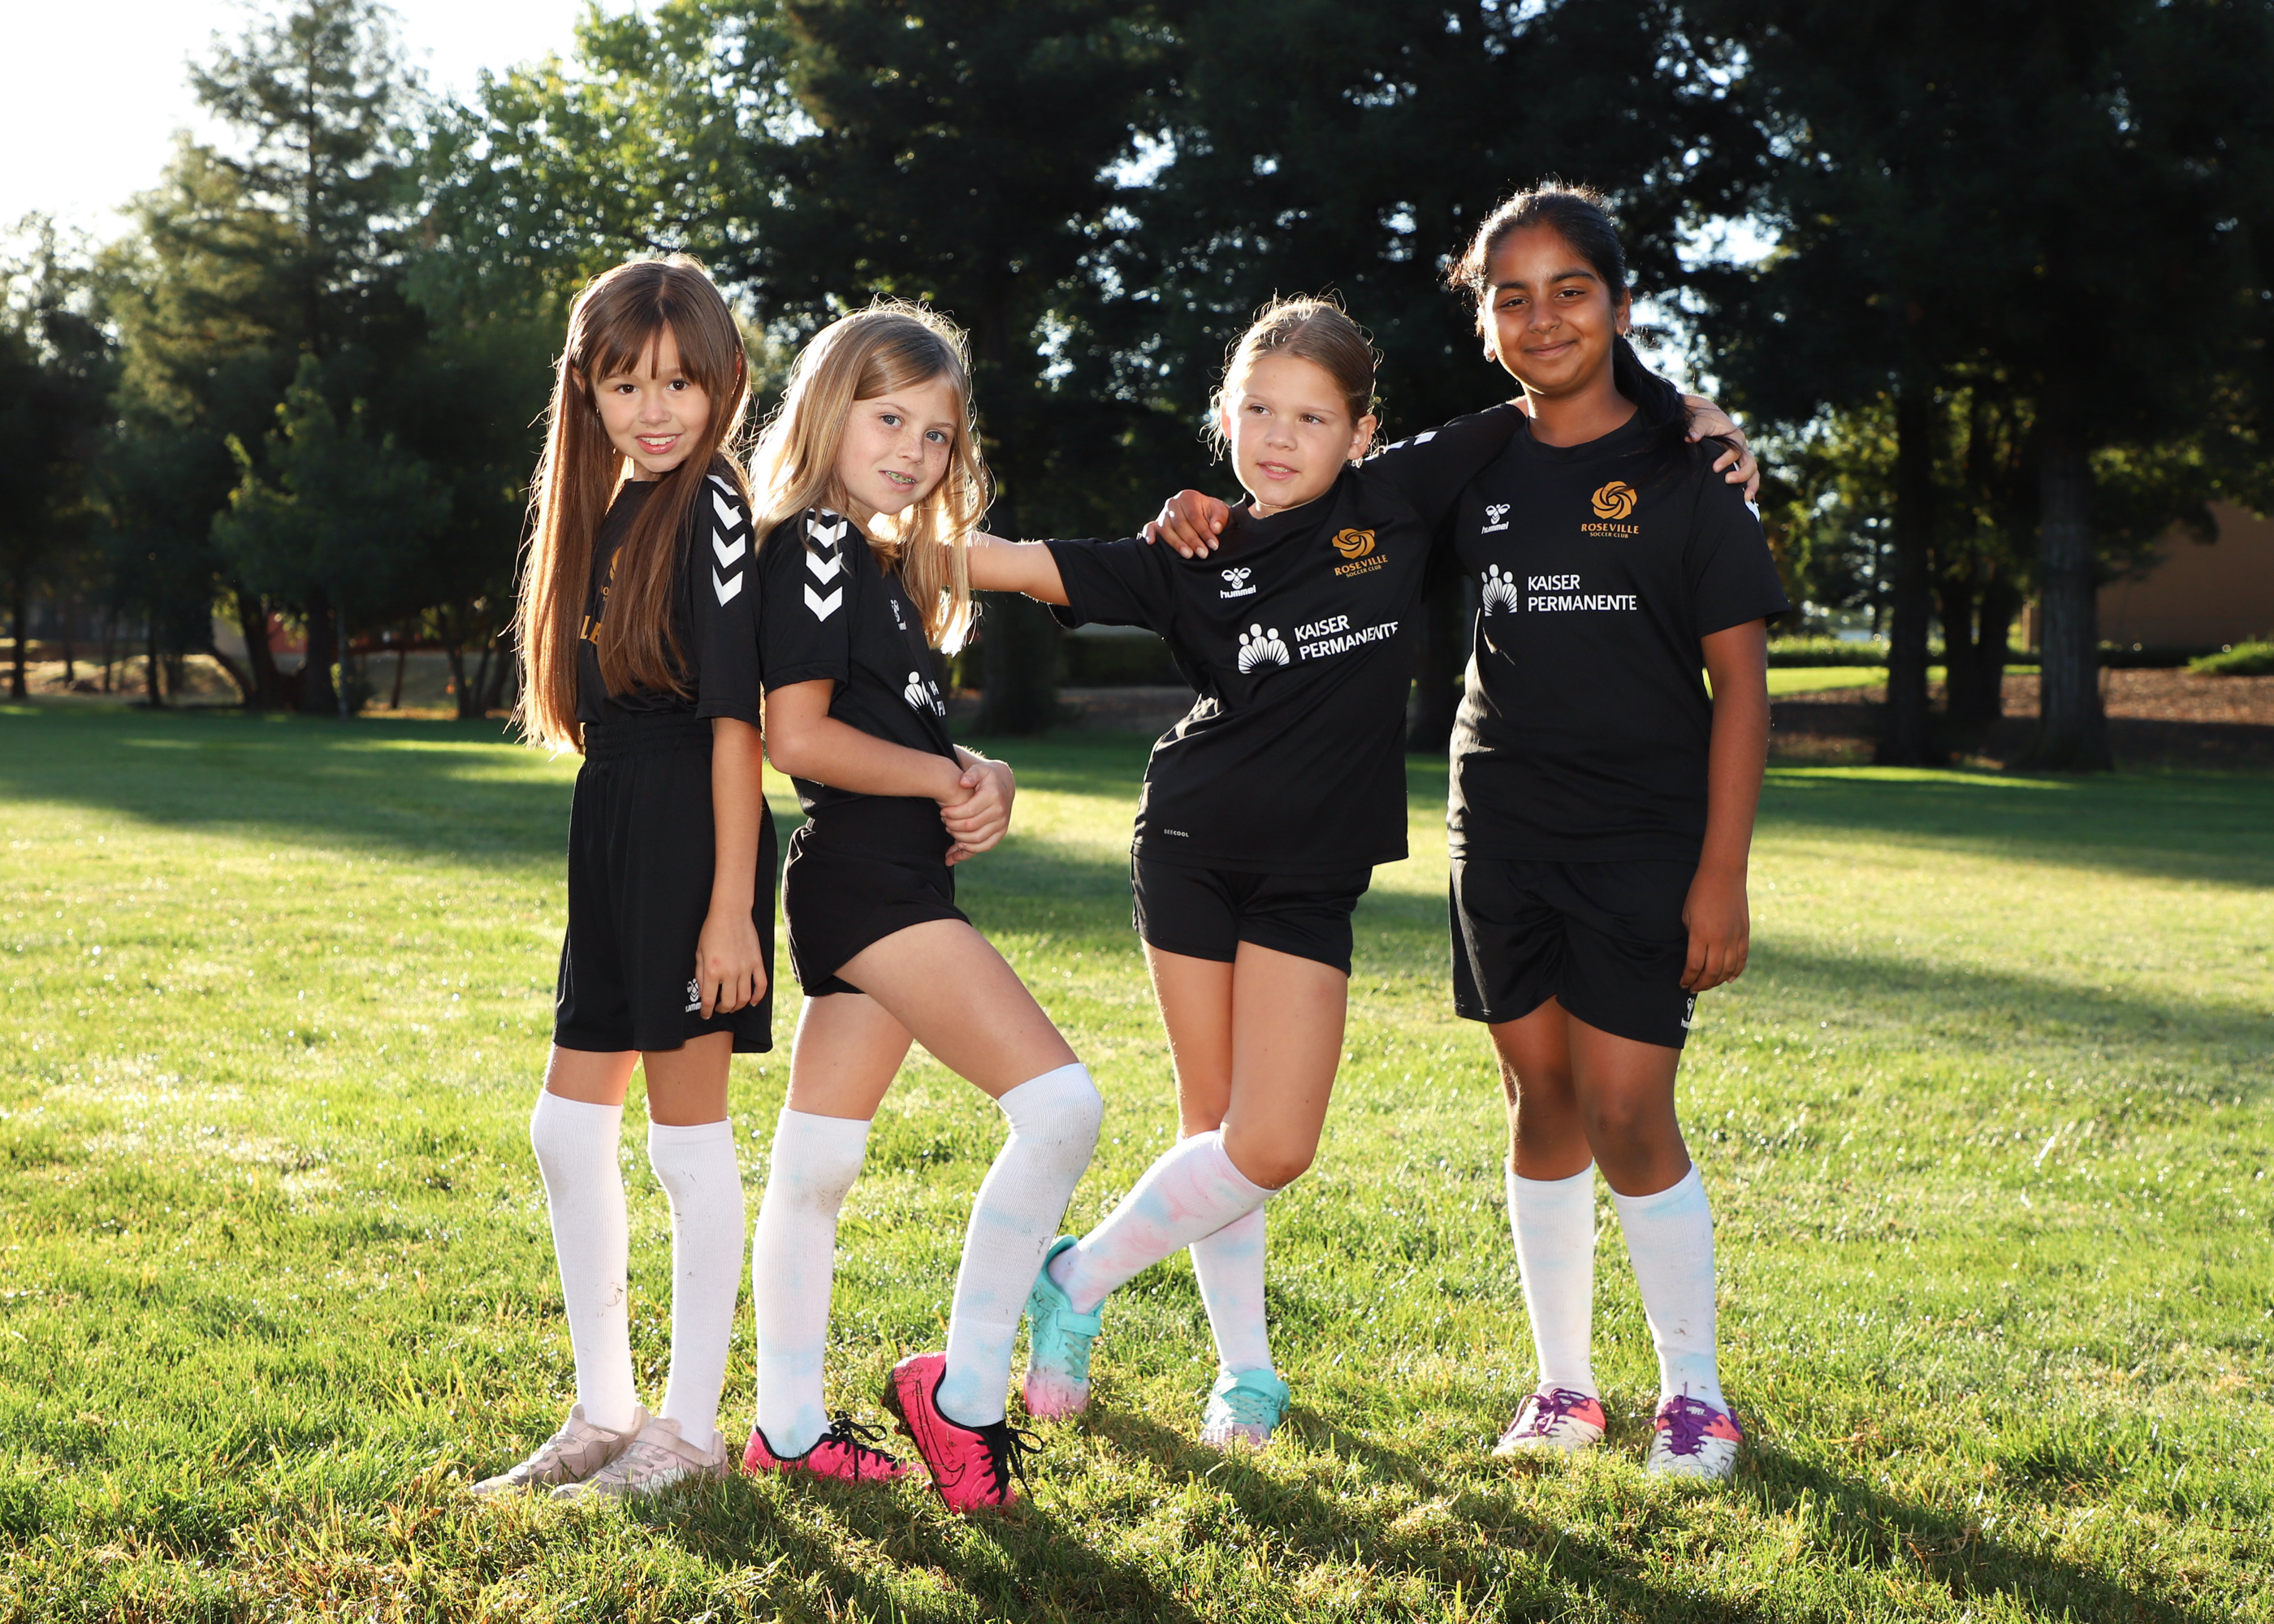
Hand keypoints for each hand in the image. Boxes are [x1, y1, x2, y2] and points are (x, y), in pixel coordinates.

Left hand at [694, 905, 766, 1016]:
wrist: (731, 913)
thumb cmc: (711, 930)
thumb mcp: (699, 952)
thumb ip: (700, 974)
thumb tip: (703, 992)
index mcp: (712, 970)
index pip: (709, 1000)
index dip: (706, 1011)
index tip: (706, 1014)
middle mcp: (729, 972)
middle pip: (728, 1003)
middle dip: (722, 1010)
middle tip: (719, 1008)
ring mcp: (746, 968)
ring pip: (745, 998)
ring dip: (738, 1006)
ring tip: (733, 1005)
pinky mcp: (757, 963)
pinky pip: (761, 985)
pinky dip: (758, 997)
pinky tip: (753, 1002)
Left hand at [939, 755, 1015, 862]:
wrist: (1004, 784)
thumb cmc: (987, 776)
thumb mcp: (979, 769)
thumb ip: (971, 773)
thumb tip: (963, 782)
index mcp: (993, 796)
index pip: (969, 811)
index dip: (953, 814)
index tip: (942, 812)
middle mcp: (1000, 812)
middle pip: (971, 826)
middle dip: (953, 826)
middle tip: (944, 821)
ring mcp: (1002, 824)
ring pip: (977, 839)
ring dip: (959, 838)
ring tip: (949, 830)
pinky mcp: (1001, 832)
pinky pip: (986, 846)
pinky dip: (971, 849)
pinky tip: (958, 846)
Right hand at [1140, 489, 1231, 556]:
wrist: (1203, 513)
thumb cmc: (1212, 514)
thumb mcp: (1220, 512)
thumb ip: (1220, 519)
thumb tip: (1215, 528)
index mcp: (1188, 497)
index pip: (1194, 517)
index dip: (1204, 532)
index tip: (1214, 545)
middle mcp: (1173, 503)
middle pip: (1180, 524)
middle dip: (1192, 540)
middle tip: (1203, 554)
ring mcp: (1163, 514)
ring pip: (1166, 530)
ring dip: (1177, 543)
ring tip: (1189, 555)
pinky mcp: (1157, 523)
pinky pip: (1150, 528)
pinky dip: (1149, 534)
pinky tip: (1151, 543)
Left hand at [1679, 864, 1749, 991]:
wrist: (1724, 875)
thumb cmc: (1699, 893)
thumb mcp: (1687, 916)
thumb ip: (1691, 938)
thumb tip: (1694, 956)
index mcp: (1700, 935)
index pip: (1694, 966)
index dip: (1688, 978)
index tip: (1683, 983)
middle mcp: (1719, 939)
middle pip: (1711, 972)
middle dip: (1701, 984)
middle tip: (1693, 988)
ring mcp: (1735, 937)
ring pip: (1728, 969)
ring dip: (1717, 981)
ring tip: (1707, 984)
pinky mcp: (1745, 933)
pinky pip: (1742, 958)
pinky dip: (1736, 971)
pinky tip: (1728, 979)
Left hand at [1682, 394, 1759, 503]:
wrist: (1704, 418)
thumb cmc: (1702, 419)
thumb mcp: (1700, 421)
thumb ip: (1697, 429)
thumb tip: (1691, 437)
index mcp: (1736, 437)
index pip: (1736, 451)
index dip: (1727, 460)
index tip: (1715, 468)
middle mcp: (1741, 448)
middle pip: (1750, 463)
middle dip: (1742, 474)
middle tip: (1728, 481)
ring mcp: (1740, 457)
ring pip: (1752, 472)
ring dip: (1751, 485)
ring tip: (1745, 499)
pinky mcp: (1735, 464)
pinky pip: (1746, 477)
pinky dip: (1747, 487)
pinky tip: (1743, 502)